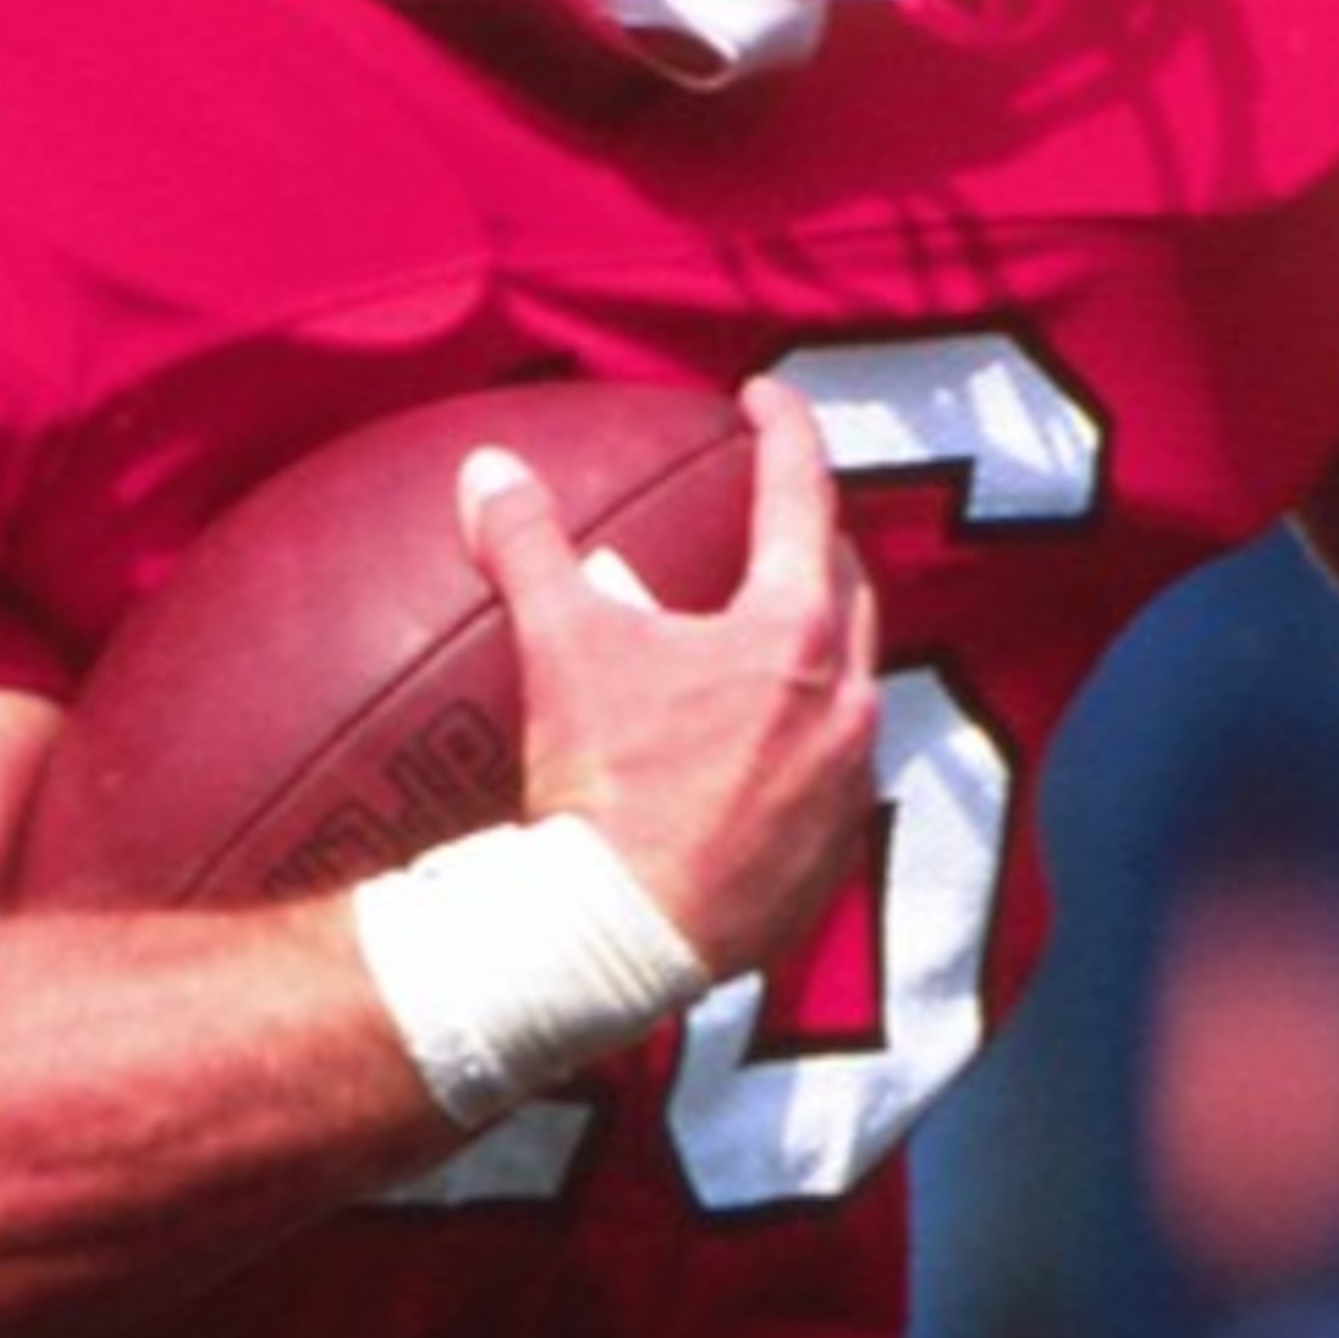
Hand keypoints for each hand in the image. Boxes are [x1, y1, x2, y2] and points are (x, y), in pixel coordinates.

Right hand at [461, 378, 879, 983]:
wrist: (624, 939)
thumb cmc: (602, 787)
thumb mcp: (559, 650)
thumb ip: (527, 547)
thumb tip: (485, 470)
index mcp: (790, 635)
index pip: (801, 495)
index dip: (783, 431)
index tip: (763, 398)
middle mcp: (846, 703)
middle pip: (847, 590)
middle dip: (816, 544)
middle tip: (780, 523)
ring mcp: (848, 785)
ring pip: (853, 686)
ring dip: (819, 651)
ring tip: (774, 642)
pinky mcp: (834, 858)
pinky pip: (835, 777)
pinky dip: (806, 744)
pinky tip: (765, 755)